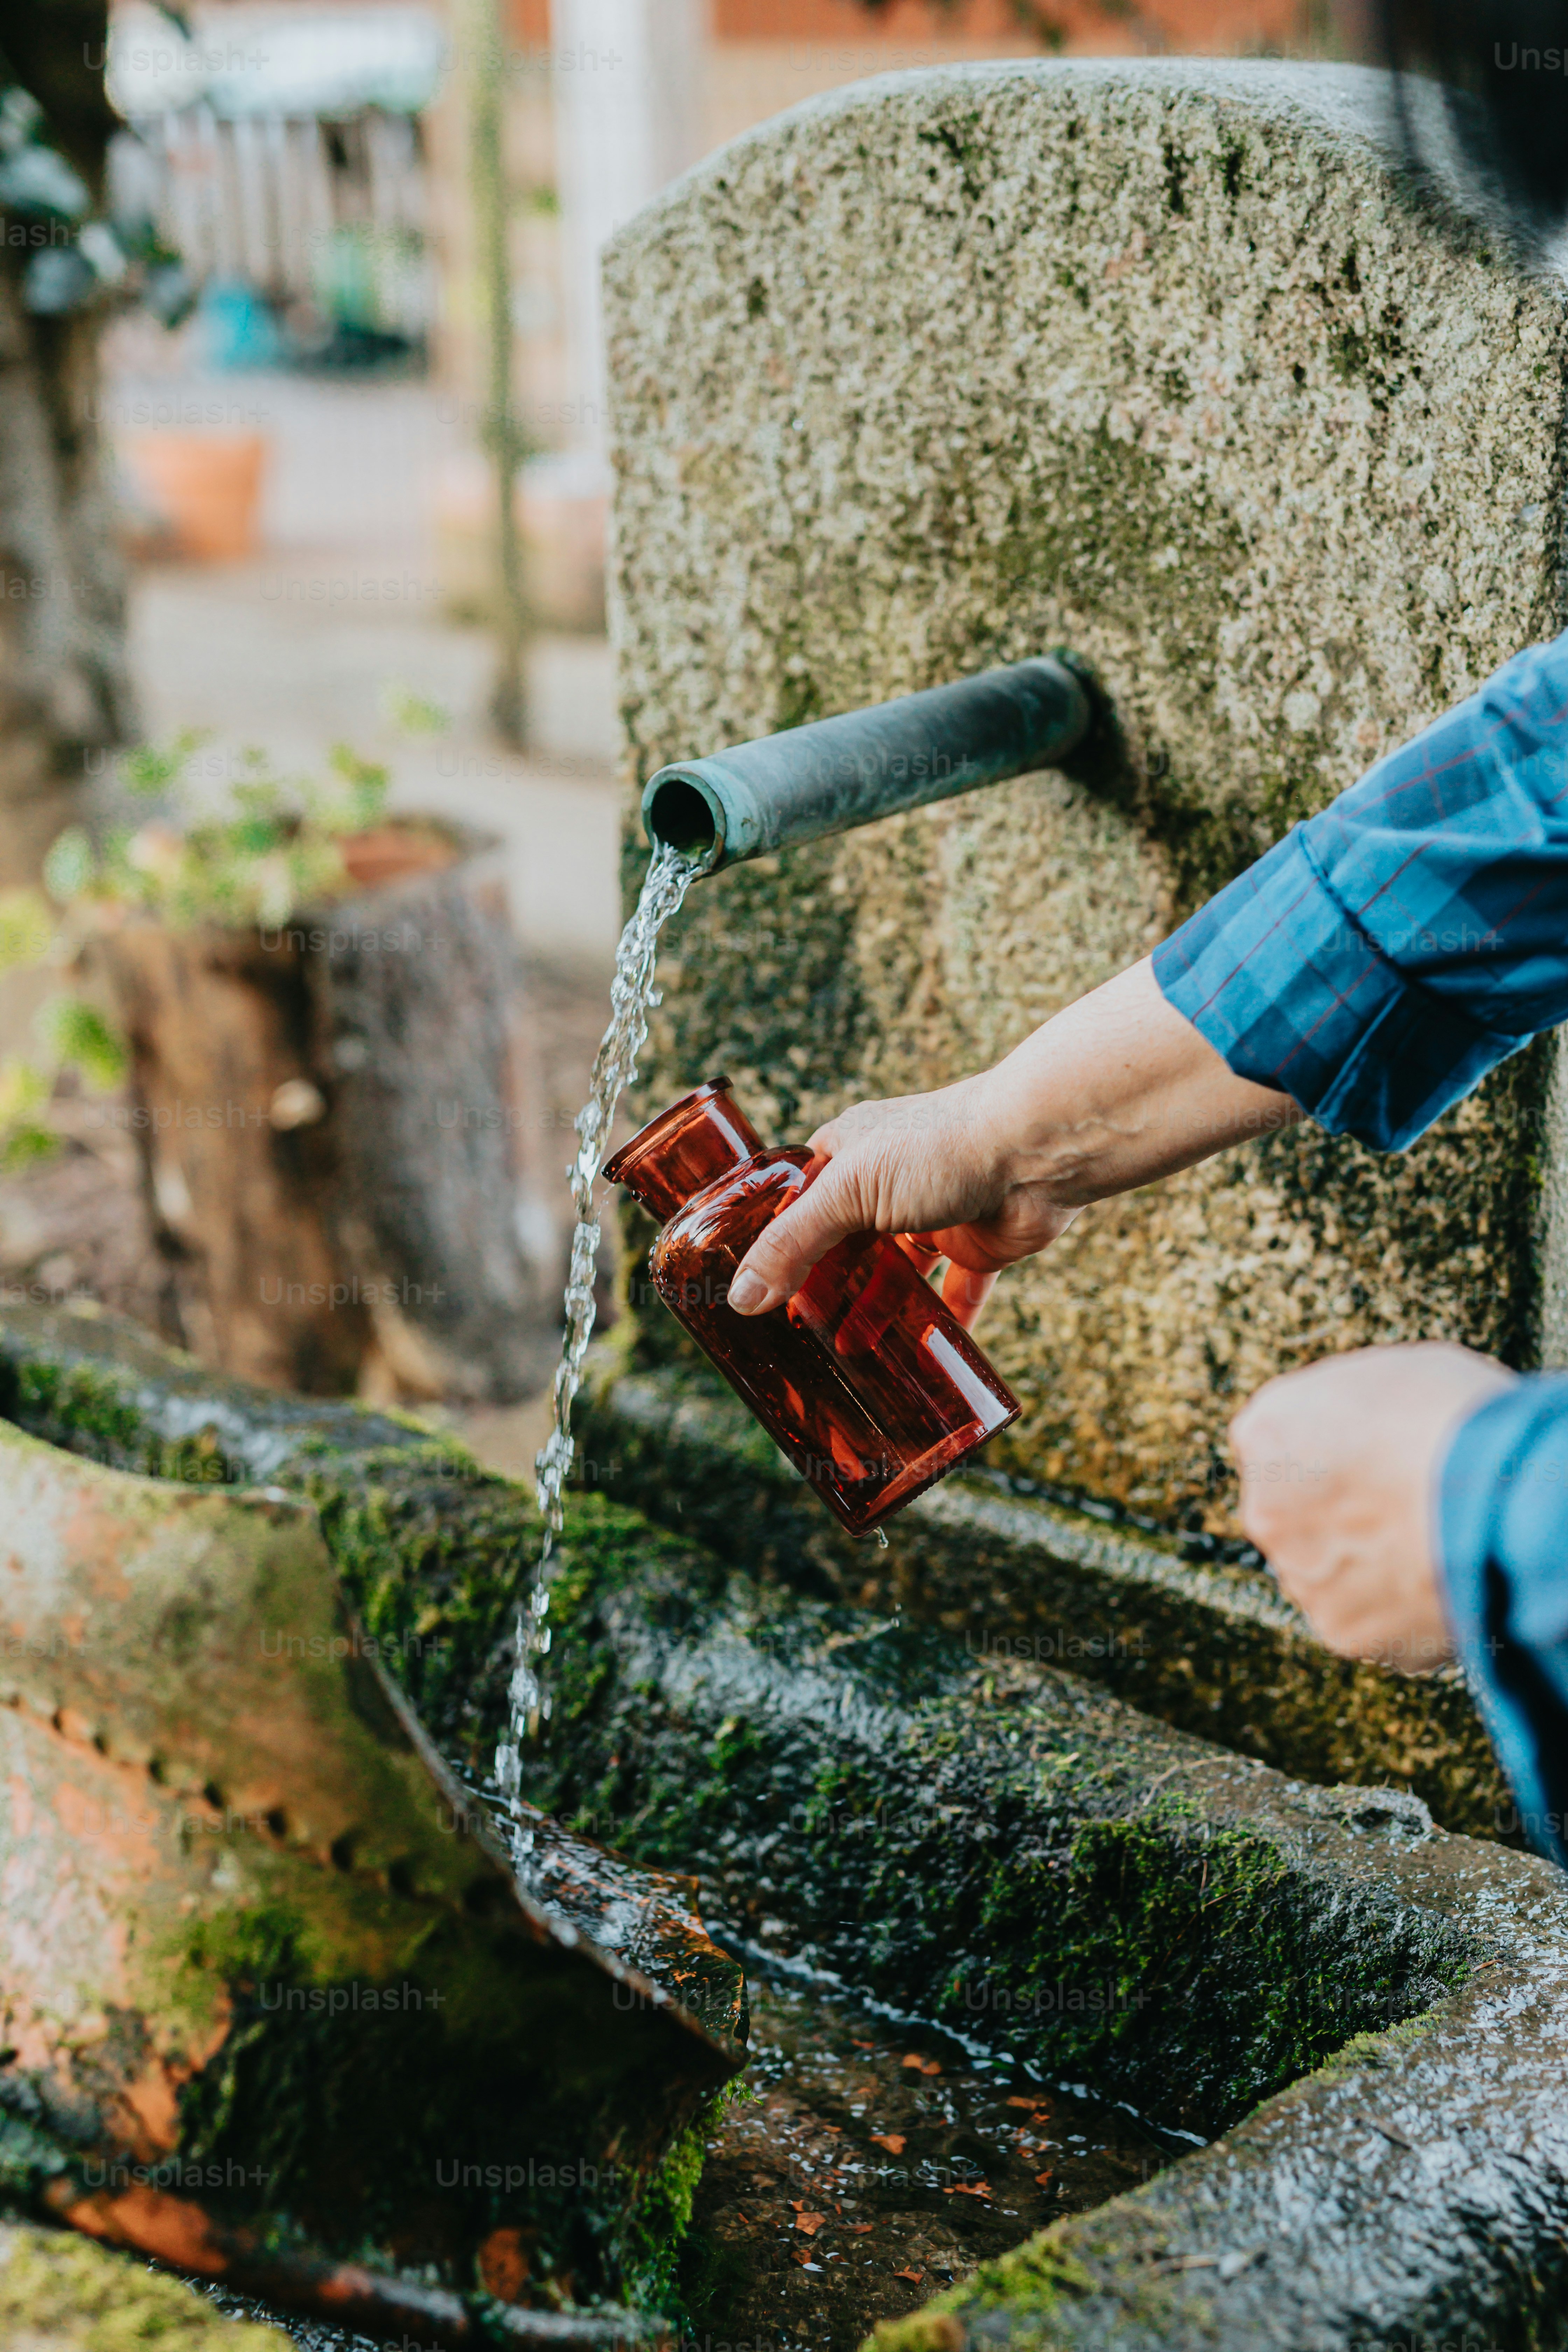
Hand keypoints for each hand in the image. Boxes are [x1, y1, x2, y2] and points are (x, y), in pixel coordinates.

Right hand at [730, 1071, 1076, 1330]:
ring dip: (874, 1311)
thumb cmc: (938, 1148)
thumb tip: (741, 1296)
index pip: (799, 1206)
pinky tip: (921, 1354)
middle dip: (825, 1290)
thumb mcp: (848, 1192)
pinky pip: (954, 1292)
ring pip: (895, 1272)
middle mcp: (886, 1182)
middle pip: (844, 1246)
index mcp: (847, 1154)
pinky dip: (939, 1322)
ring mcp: (931, 1214)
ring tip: (851, 1352)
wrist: (1035, 1151)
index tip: (760, 1295)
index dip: (780, 1248)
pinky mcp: (974, 1245)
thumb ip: (793, 1244)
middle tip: (802, 1335)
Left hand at [1230, 1343, 1516, 1671]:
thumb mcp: (1390, 1374)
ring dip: (1367, 1564)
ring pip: (1328, 1572)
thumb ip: (1348, 1411)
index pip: (1278, 1445)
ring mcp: (1300, 1575)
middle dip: (1341, 1515)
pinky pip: (1368, 1619)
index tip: (1370, 1460)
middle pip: (1296, 1515)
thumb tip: (1357, 1434)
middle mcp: (1264, 1509)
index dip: (1331, 1454)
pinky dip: (1400, 1610)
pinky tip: (1440, 1582)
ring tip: (1431, 1546)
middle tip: (1404, 1507)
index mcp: (1267, 1430)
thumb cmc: (1455, 1419)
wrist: (1500, 1498)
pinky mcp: (1342, 1630)